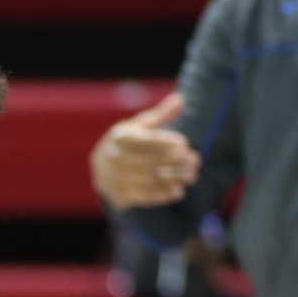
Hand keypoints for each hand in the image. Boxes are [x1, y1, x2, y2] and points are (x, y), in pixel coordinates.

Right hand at [89, 91, 200, 209]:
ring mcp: (117, 179)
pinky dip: (164, 195)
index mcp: (121, 138)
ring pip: (151, 179)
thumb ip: (160, 116)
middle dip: (177, 161)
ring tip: (192, 176)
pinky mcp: (121, 196)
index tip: (185, 143)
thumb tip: (180, 100)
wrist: (101, 169)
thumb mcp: (138, 126)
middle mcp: (116, 159)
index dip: (166, 142)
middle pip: (151, 161)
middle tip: (196, 161)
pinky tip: (179, 191)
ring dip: (175, 179)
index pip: (147, 140)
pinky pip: (145, 196)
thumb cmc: (126, 143)